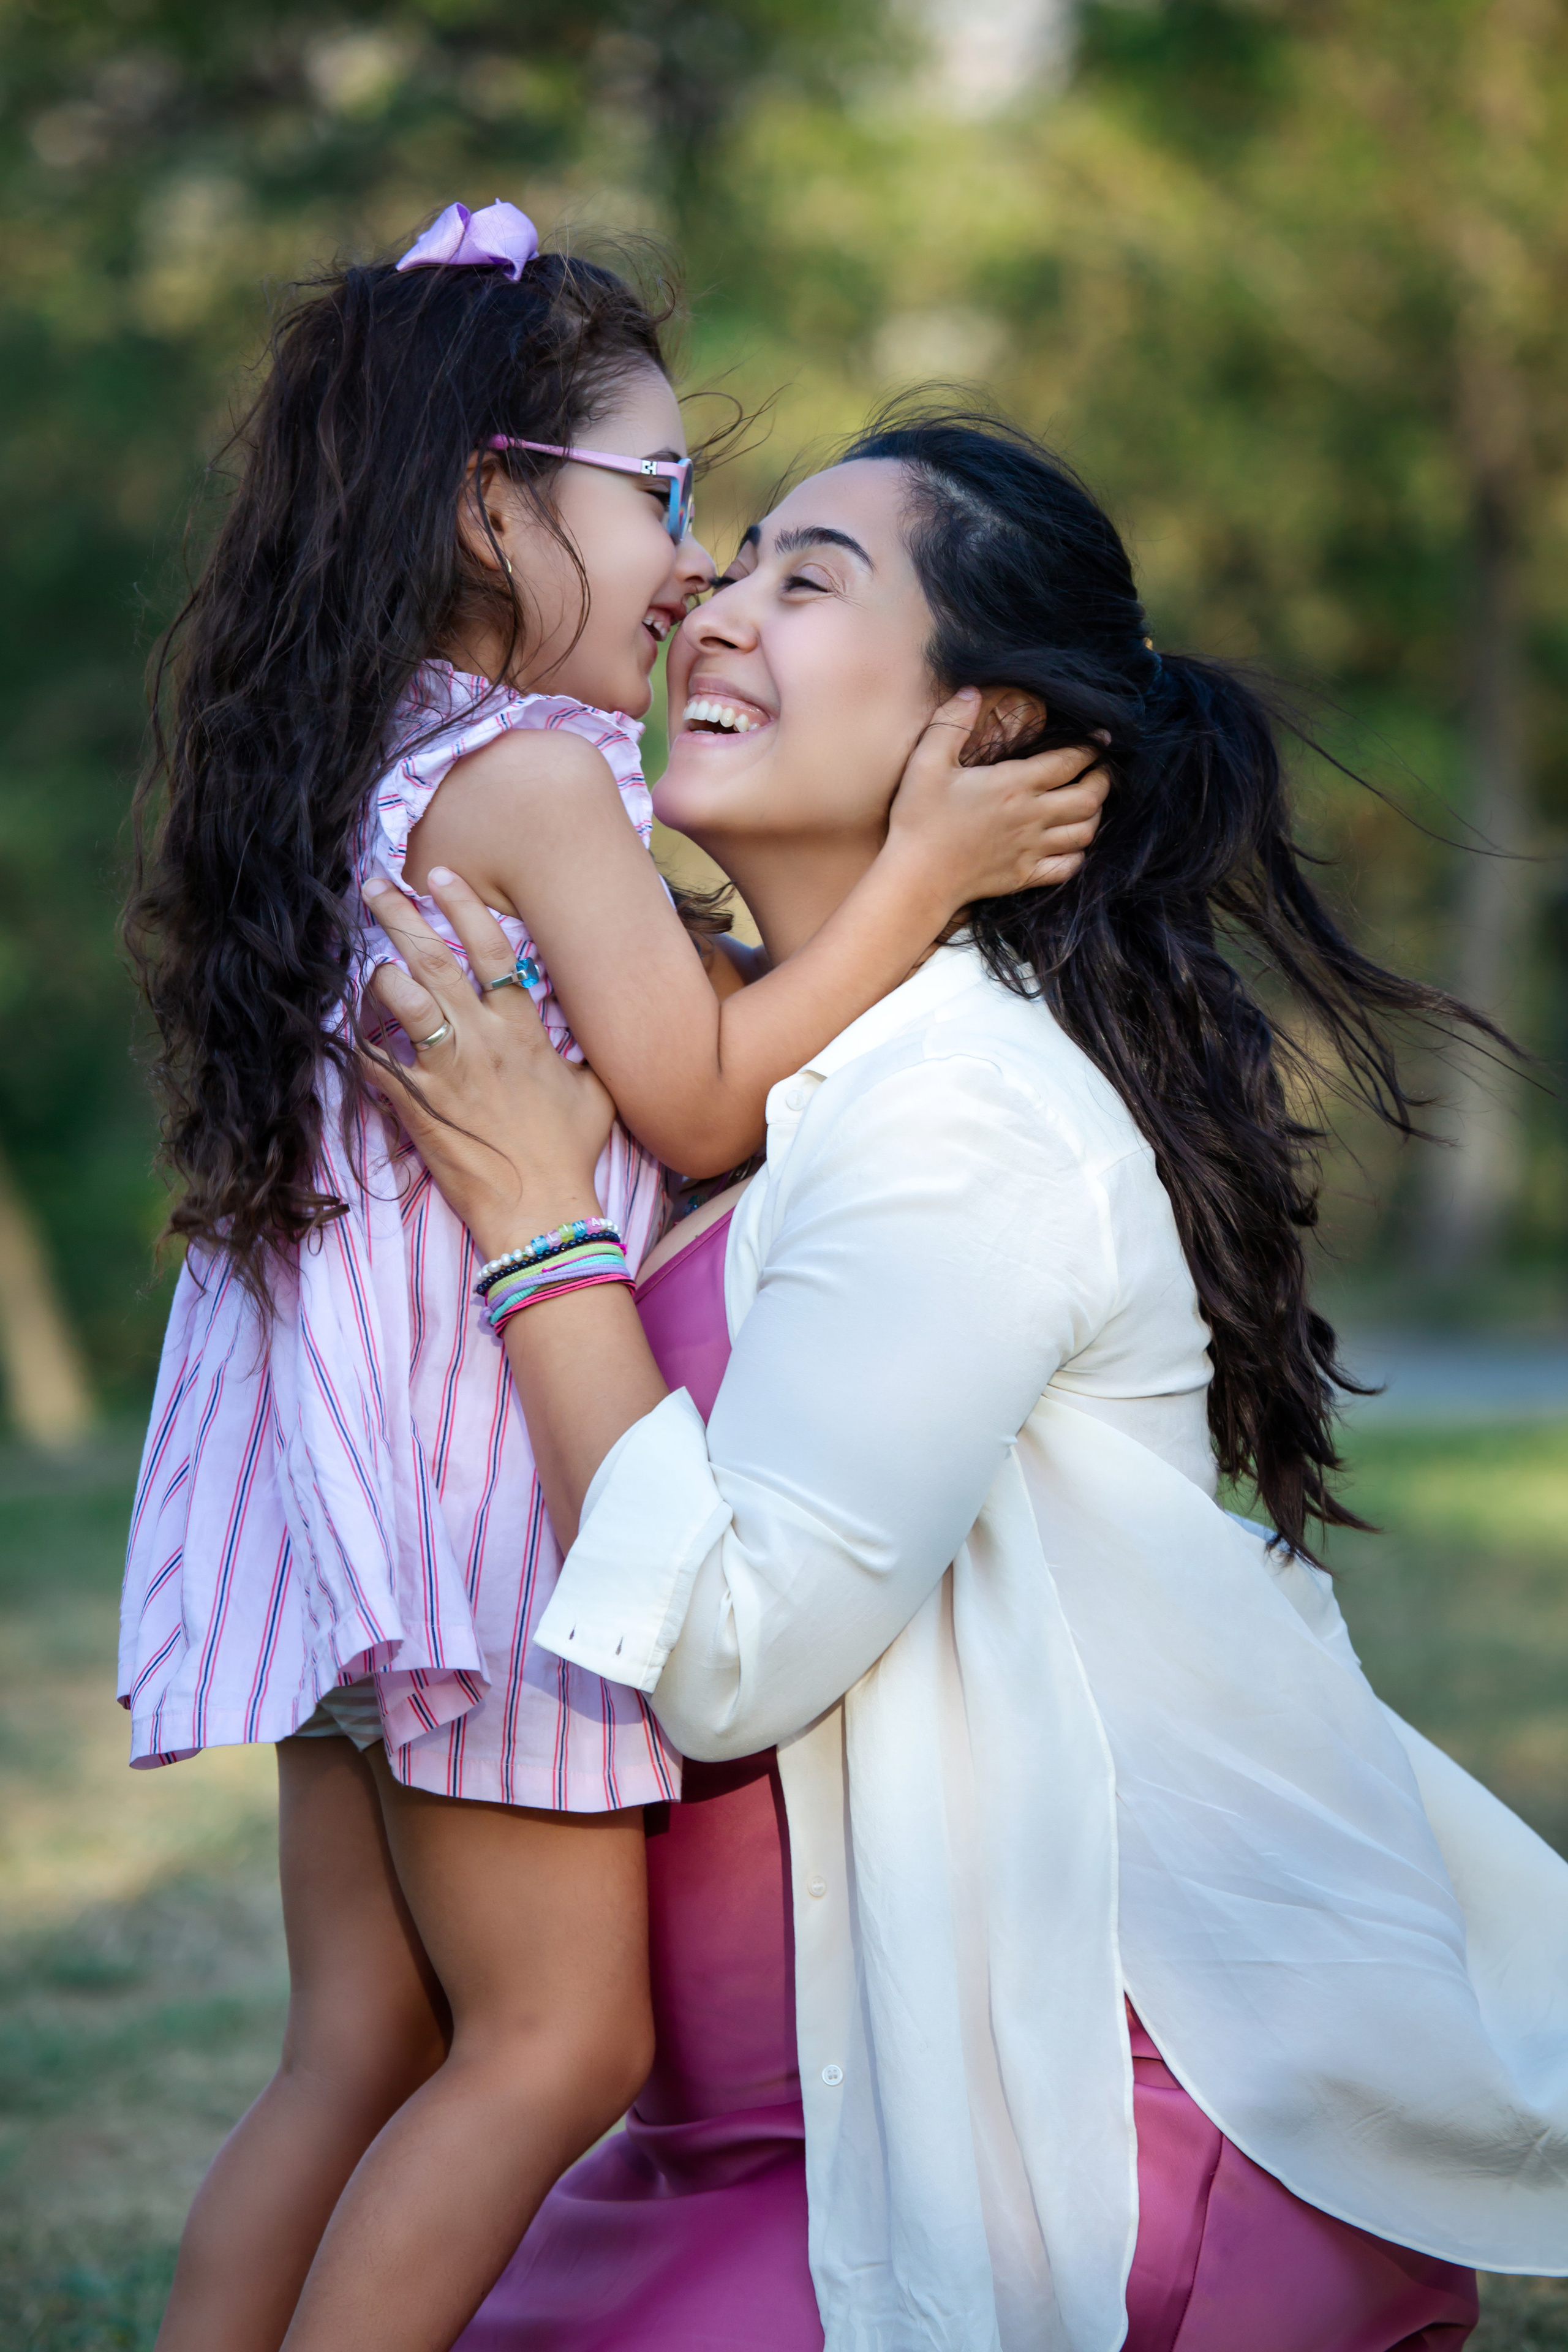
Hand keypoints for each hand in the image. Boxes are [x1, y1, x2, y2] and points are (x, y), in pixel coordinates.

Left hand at [360, 871, 614, 1260]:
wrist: (541, 1207)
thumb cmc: (569, 1152)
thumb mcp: (594, 1092)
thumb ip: (581, 1053)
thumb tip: (584, 1035)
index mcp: (522, 1029)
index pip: (491, 948)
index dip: (463, 905)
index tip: (439, 875)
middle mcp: (480, 1038)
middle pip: (433, 958)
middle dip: (399, 915)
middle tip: (373, 885)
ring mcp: (444, 1069)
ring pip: (399, 998)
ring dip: (379, 973)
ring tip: (366, 960)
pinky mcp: (415, 1103)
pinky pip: (374, 1058)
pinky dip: (359, 1039)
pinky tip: (350, 1028)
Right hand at [884, 688, 1108, 903]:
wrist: (915, 878)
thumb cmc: (919, 819)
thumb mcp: (927, 762)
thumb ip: (951, 723)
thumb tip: (972, 691)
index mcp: (1014, 783)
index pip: (1069, 760)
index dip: (1091, 747)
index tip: (1100, 739)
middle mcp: (1031, 816)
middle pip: (1089, 797)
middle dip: (1102, 780)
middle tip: (1100, 770)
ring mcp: (1031, 849)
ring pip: (1084, 832)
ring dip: (1094, 815)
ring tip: (1090, 804)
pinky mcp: (1024, 875)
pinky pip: (1067, 867)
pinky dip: (1078, 855)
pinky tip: (1072, 846)